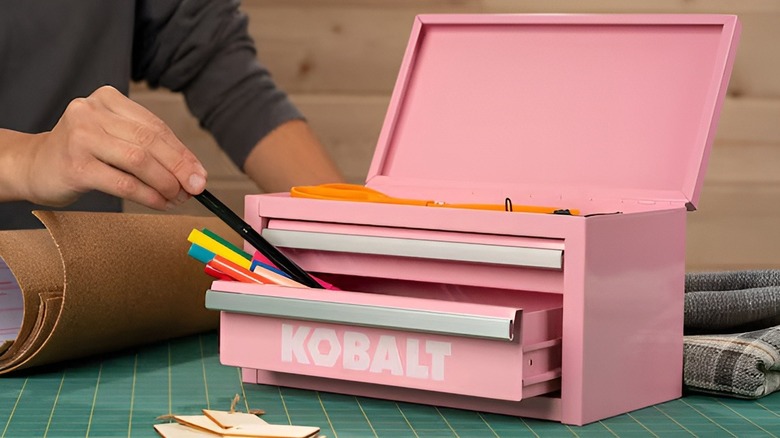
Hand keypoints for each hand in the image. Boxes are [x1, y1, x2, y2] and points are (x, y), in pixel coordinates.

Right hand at [20, 85, 206, 209]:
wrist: (34, 165)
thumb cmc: (84, 153)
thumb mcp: (116, 139)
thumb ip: (151, 149)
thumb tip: (194, 173)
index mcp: (107, 98)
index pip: (156, 127)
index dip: (182, 153)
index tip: (200, 174)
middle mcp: (92, 112)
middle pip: (151, 142)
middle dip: (179, 168)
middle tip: (195, 188)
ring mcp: (81, 137)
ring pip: (139, 161)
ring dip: (165, 184)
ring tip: (177, 198)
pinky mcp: (76, 165)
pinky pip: (123, 183)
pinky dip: (148, 195)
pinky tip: (160, 203)